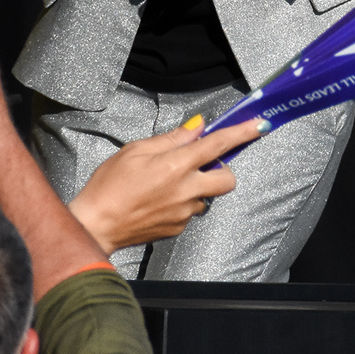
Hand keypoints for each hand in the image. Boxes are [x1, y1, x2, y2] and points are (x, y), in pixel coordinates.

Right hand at [68, 115, 268, 252]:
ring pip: (207, 196)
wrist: (96, 224)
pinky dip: (181, 203)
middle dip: (221, 169)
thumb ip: (171, 138)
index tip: (258, 125)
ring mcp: (184, 212)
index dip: (242, 132)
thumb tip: (196, 127)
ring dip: (196, 187)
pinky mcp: (178, 228)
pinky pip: (191, 211)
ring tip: (164, 185)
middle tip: (200, 164)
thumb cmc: (109, 185)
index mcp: (176, 165)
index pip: (218, 144)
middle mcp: (186, 190)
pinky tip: (157, 201)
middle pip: (227, 179)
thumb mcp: (136, 150)